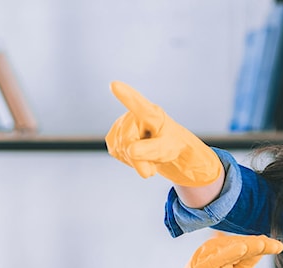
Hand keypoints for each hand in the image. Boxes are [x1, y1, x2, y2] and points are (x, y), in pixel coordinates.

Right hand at [105, 81, 222, 186]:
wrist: (165, 147)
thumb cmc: (170, 144)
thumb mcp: (167, 149)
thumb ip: (150, 151)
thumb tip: (129, 151)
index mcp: (151, 113)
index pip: (138, 104)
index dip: (126, 96)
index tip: (115, 85)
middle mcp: (132, 114)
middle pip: (128, 141)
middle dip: (139, 159)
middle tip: (152, 167)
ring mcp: (120, 124)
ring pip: (121, 149)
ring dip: (135, 161)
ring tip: (147, 154)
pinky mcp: (112, 136)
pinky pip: (116, 153)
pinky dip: (128, 160)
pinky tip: (137, 154)